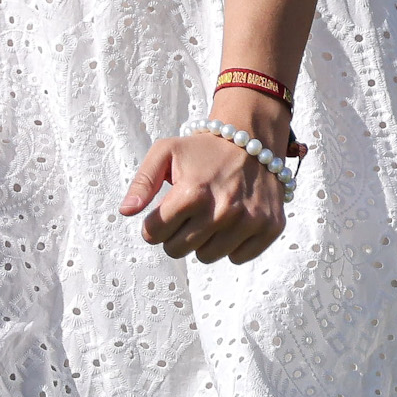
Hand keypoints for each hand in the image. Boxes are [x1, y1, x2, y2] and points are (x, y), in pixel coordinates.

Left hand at [117, 118, 289, 262]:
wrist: (254, 138)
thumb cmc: (204, 148)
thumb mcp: (165, 152)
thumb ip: (142, 183)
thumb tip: (126, 212)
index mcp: (191, 193)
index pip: (153, 234)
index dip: (155, 222)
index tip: (167, 208)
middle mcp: (222, 211)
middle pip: (176, 250)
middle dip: (176, 233)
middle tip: (190, 212)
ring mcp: (249, 221)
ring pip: (206, 257)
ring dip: (204, 240)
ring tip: (212, 214)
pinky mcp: (270, 227)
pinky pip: (237, 257)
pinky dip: (232, 244)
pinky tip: (234, 221)